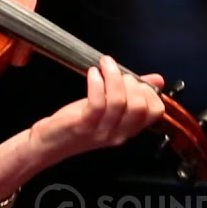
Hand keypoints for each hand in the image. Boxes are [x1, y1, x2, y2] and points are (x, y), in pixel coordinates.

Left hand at [30, 55, 165, 162]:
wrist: (49, 143)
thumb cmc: (78, 123)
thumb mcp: (107, 107)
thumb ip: (131, 93)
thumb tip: (157, 79)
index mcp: (128, 129)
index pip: (155, 112)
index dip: (149, 91)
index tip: (135, 78)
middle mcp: (119, 133)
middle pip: (140, 106)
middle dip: (131, 82)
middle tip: (116, 70)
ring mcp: (101, 130)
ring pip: (120, 102)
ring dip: (114, 76)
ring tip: (104, 64)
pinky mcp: (83, 125)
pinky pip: (98, 103)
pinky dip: (97, 83)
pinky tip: (93, 73)